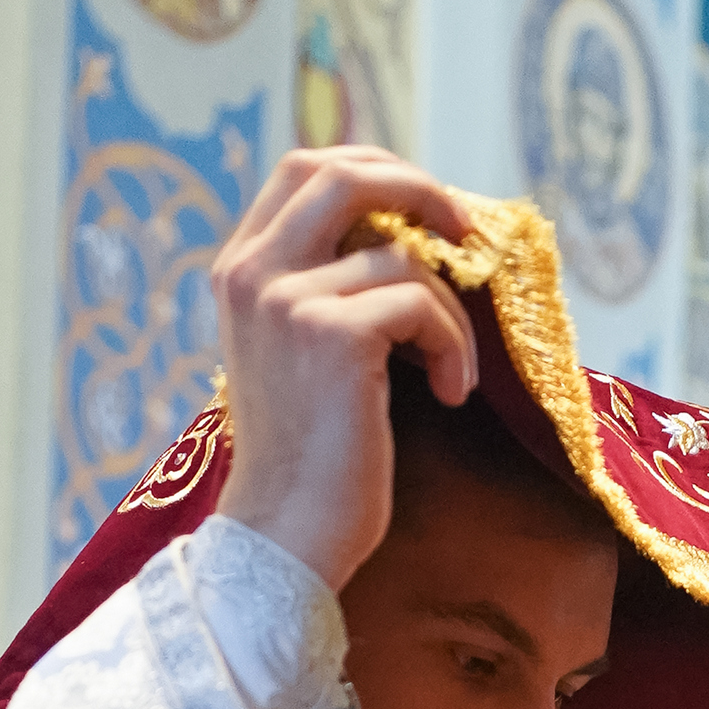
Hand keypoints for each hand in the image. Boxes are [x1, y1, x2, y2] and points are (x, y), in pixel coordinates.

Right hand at [214, 148, 478, 590]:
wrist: (285, 539)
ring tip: (452, 373)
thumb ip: (326, 289)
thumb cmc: (310, 464)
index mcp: (240, 270)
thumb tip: (406, 239)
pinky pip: (422, 303)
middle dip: (420, 191)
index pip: (305, 169)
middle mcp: (253, 272)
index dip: (375, 173)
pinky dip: (453, 347)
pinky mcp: (333, 335)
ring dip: (449, 312)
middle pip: (344, 173)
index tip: (426, 215)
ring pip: (402, 256)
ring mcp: (287, 298)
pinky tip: (449, 394)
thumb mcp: (302, 356)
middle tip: (468, 238)